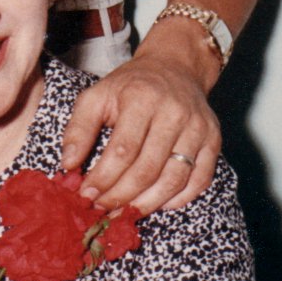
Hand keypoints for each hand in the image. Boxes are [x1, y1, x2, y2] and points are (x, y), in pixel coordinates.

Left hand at [60, 29, 220, 215]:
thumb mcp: (98, 95)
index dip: (103, 177)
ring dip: (148, 203)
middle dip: (122, 195)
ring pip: (174, 178)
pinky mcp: (213, 140)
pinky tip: (157, 204)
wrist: (174, 67)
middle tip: (103, 208)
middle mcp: (174, 113)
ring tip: (125, 212)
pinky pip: (200, 179)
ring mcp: (198, 128)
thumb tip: (68, 165)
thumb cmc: (131, 86)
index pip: (122, 150)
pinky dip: (180, 199)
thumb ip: (79, 128)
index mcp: (142, 99)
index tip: (86, 194)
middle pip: (148, 168)